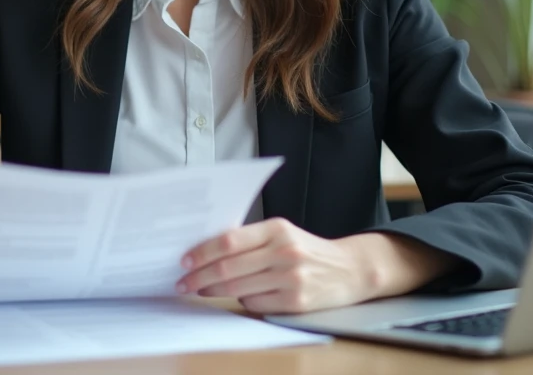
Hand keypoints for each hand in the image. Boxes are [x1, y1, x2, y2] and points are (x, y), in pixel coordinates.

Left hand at [176, 218, 455, 313]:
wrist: (349, 269)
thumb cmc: (307, 250)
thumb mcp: (282, 234)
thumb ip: (251, 239)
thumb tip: (207, 250)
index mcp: (277, 229)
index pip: (230, 241)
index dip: (203, 252)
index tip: (184, 259)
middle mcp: (283, 252)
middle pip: (229, 267)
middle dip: (200, 276)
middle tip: (183, 282)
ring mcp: (290, 278)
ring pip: (238, 288)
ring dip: (213, 291)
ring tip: (199, 290)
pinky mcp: (295, 301)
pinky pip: (255, 304)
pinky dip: (241, 301)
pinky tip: (236, 297)